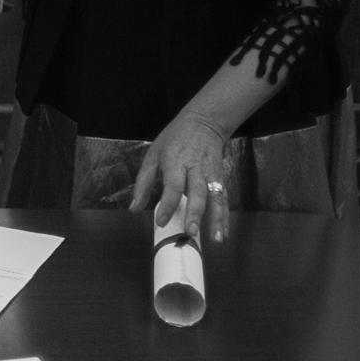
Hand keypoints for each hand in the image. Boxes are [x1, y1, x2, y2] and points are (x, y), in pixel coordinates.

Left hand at [130, 111, 231, 242]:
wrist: (204, 123)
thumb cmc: (174, 140)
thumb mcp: (152, 155)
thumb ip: (143, 183)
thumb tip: (134, 208)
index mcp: (175, 162)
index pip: (172, 186)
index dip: (168, 204)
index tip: (161, 221)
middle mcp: (196, 169)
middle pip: (197, 193)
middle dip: (195, 214)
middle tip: (190, 232)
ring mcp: (211, 174)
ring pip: (216, 198)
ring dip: (217, 219)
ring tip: (216, 238)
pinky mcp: (221, 178)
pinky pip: (224, 199)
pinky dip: (225, 216)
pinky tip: (224, 232)